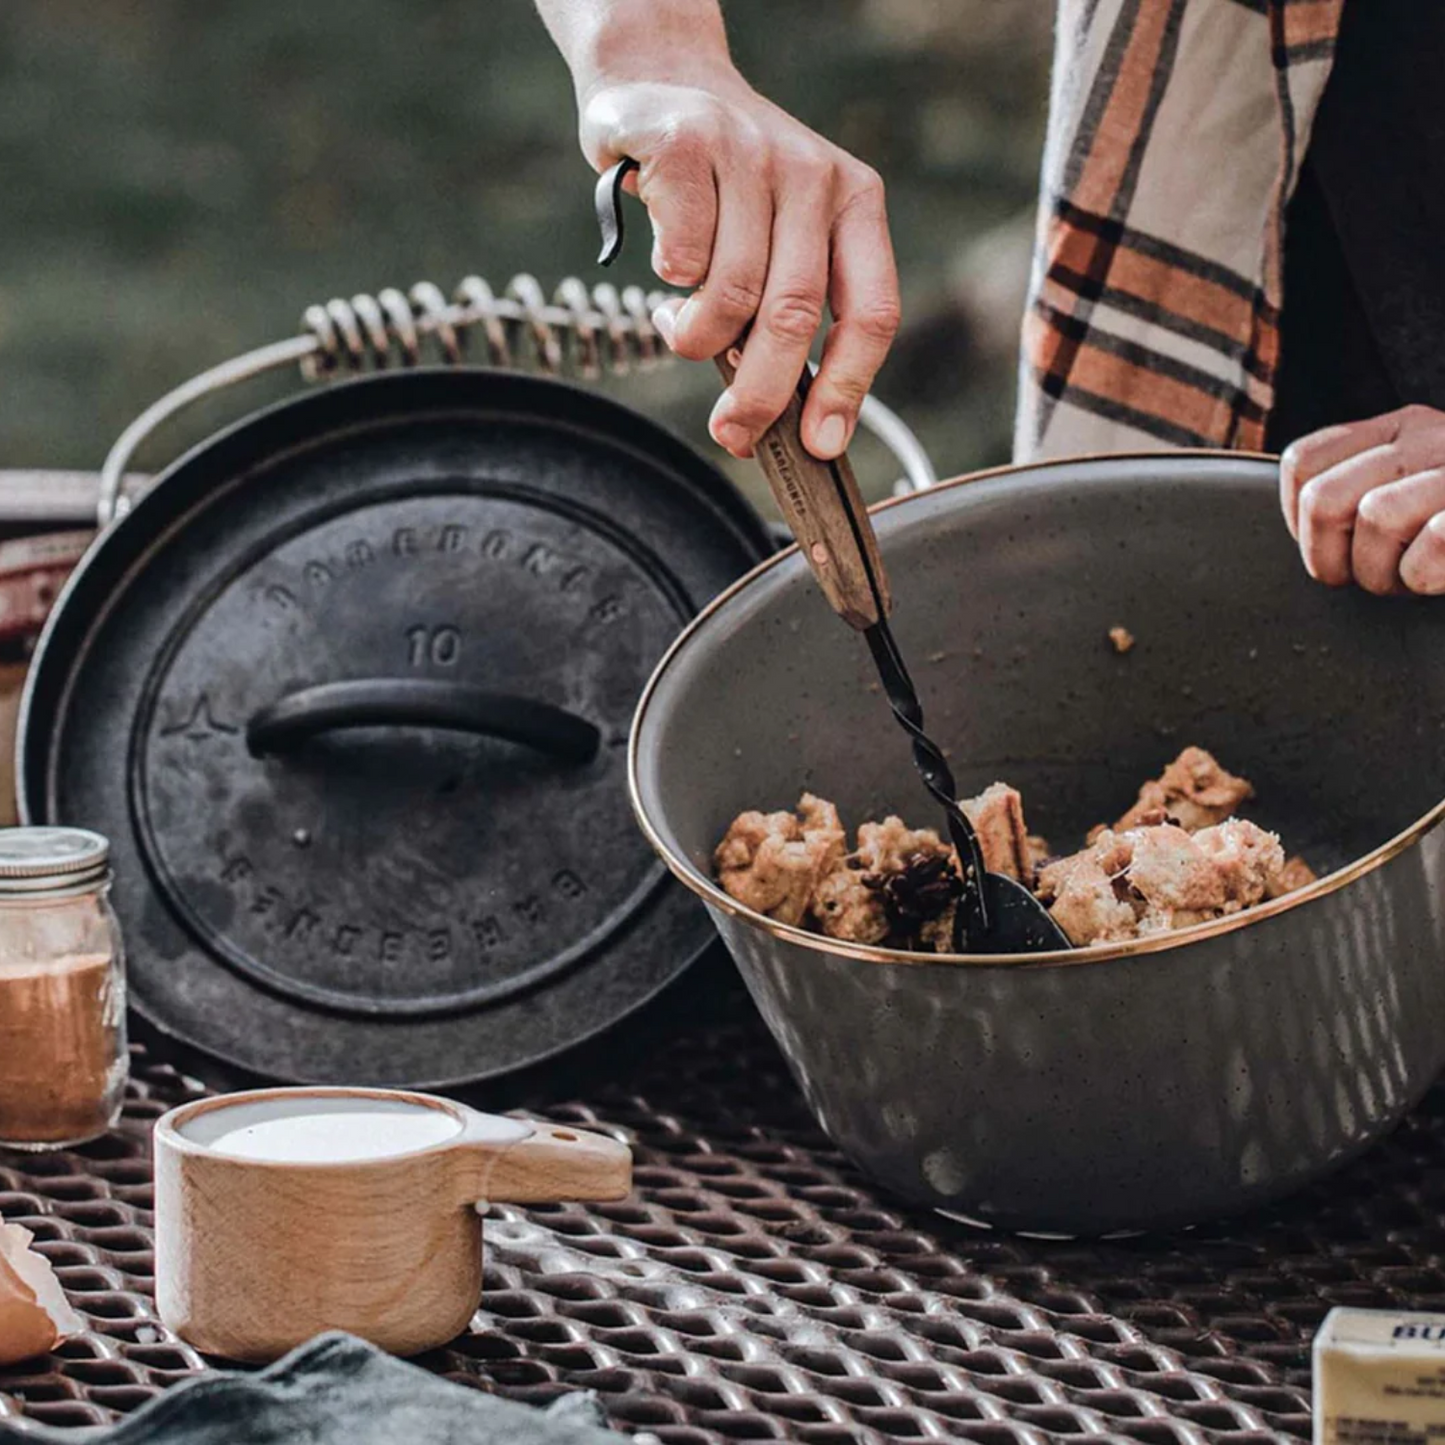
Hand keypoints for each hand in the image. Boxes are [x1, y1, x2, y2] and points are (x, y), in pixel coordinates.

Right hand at [580, 73, 899, 460]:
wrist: (662, 79)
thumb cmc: (725, 187)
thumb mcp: (782, 234)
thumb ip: (790, 306)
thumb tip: (783, 418)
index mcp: (856, 203)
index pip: (872, 311)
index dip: (849, 387)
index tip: (821, 444)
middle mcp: (813, 175)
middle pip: (795, 316)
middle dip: (761, 394)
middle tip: (733, 434)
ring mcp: (752, 153)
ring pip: (733, 294)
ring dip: (698, 338)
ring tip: (680, 332)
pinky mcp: (688, 144)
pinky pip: (681, 257)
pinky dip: (668, 284)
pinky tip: (665, 276)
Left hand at [1280, 404, 1444, 594]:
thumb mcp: (1412, 490)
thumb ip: (1358, 490)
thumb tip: (1299, 527)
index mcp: (1400, 428)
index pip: (1301, 462)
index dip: (1300, 522)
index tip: (1334, 550)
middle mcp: (1430, 435)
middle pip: (1324, 498)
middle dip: (1332, 560)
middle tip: (1369, 577)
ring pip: (1376, 517)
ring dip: (1383, 574)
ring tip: (1410, 580)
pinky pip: (1433, 543)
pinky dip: (1424, 575)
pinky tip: (1440, 577)